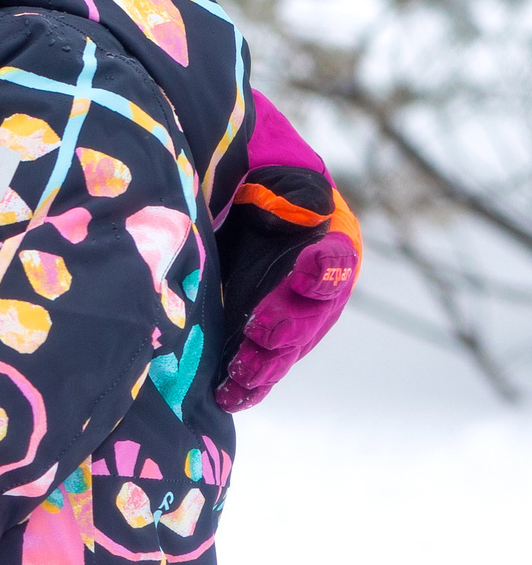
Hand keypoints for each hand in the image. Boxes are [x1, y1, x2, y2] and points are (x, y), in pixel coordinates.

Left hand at [213, 168, 361, 411]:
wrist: (235, 199)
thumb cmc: (260, 178)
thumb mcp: (275, 168)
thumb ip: (292, 188)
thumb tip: (309, 210)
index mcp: (331, 245)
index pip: (335, 261)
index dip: (323, 269)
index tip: (305, 271)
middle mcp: (319, 291)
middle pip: (310, 316)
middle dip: (287, 327)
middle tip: (262, 334)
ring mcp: (294, 319)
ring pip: (285, 350)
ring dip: (264, 366)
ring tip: (241, 379)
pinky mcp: (263, 338)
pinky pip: (262, 366)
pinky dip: (248, 384)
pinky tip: (229, 396)